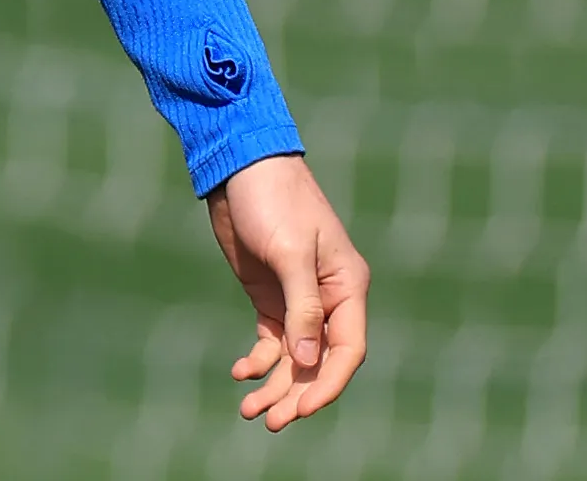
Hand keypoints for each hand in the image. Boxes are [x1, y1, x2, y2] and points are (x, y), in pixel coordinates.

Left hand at [206, 153, 369, 429]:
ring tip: (248, 410)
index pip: (347, 350)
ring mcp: (299, 300)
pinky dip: (258, 361)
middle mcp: (328, 299)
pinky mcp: (271, 297)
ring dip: (274, 385)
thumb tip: (309, 364)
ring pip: (294, 358)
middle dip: (295, 394)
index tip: (300, 409)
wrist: (240, 166)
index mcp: (347, 287)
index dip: (327, 385)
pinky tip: (239, 372)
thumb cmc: (274, 200)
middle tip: (268, 420)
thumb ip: (302, 308)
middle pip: (318, 363)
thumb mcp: (289, 253)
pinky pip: (271, 342)